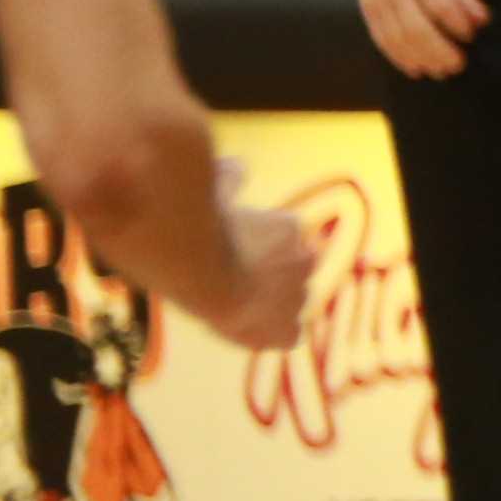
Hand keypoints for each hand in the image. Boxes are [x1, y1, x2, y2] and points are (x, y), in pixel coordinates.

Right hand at [210, 171, 312, 350]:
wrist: (197, 273)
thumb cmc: (198, 228)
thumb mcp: (212, 192)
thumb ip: (228, 178)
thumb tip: (237, 165)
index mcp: (289, 227)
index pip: (287, 234)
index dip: (262, 243)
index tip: (239, 247)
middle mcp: (304, 260)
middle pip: (296, 267)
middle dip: (274, 271)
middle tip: (238, 276)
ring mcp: (298, 297)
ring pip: (293, 300)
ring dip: (273, 301)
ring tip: (238, 303)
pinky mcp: (286, 330)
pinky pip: (287, 335)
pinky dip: (271, 335)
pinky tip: (245, 329)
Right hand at [341, 0, 488, 79]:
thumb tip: (482, 19)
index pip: (441, 4)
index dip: (458, 24)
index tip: (471, 36)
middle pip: (417, 26)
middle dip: (439, 51)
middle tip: (458, 65)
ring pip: (398, 37)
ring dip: (420, 59)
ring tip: (441, 71)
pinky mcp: (366, 7)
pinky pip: (381, 38)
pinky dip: (398, 57)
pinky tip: (415, 68)